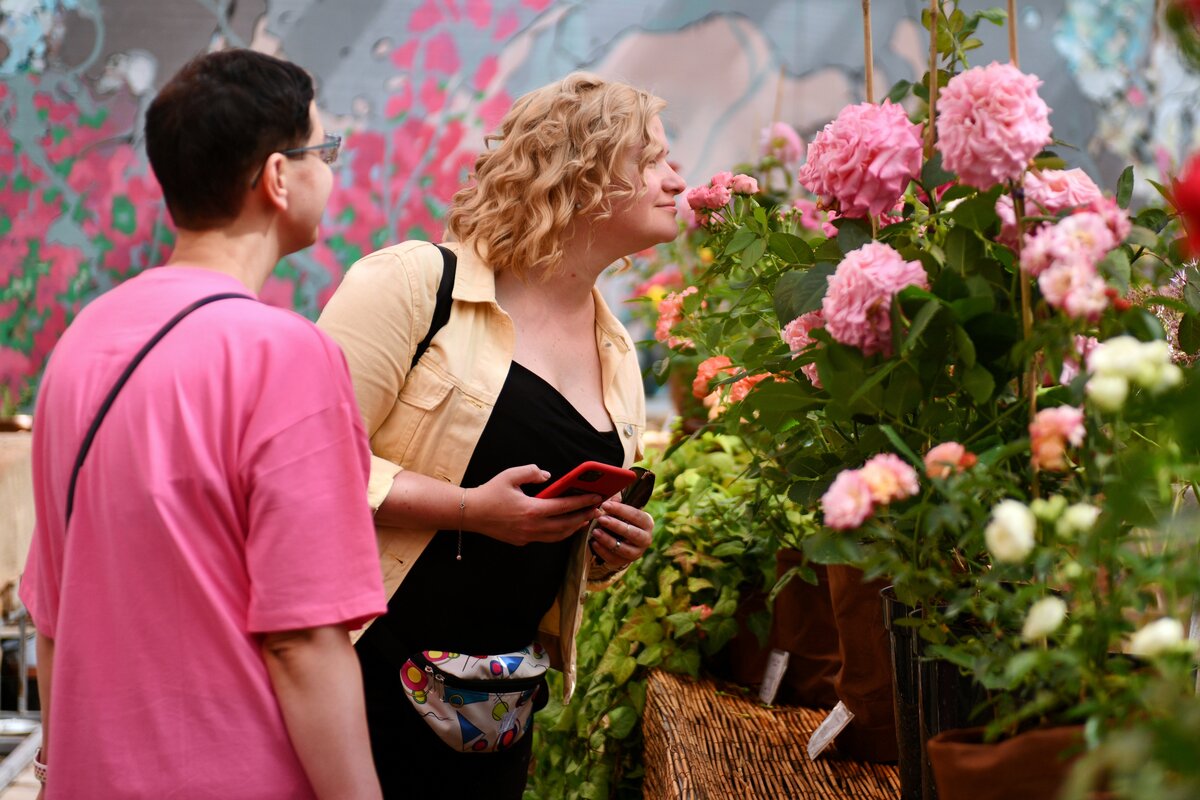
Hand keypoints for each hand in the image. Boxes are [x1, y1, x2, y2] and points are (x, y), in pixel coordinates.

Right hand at [468, 465, 602, 545]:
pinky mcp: (522, 541)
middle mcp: (532, 527)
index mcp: (531, 510)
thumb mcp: (510, 475)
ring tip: (585, 518)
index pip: (564, 506)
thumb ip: (531, 472)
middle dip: (584, 516)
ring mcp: (527, 537)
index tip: (596, 497)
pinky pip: (546, 538)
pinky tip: (565, 525)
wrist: (470, 513)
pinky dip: (560, 533)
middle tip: (598, 509)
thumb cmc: (490, 492)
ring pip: (558, 536)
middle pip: (566, 525)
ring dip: (574, 527)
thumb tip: (548, 476)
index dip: (582, 502)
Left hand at [589, 497, 653, 570]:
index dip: (621, 510)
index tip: (605, 504)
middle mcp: (646, 539)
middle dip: (615, 526)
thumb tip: (610, 496)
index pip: (636, 516)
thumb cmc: (623, 520)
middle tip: (601, 518)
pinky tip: (594, 543)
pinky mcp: (625, 562)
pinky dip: (603, 551)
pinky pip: (614, 558)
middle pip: (632, 533)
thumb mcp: (621, 511)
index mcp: (647, 523)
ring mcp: (637, 553)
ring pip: (623, 549)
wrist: (623, 541)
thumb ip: (616, 504)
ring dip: (608, 540)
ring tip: (595, 531)